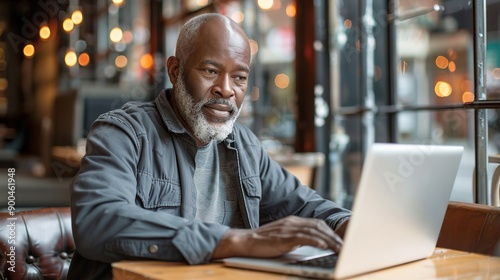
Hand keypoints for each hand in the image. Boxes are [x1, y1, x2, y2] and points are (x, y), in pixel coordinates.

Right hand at [212, 216, 342, 258]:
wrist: (246, 241)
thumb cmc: (264, 242)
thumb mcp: (284, 237)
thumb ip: (297, 238)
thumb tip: (313, 244)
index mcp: (293, 220)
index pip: (317, 223)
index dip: (331, 231)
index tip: (340, 240)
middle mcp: (292, 221)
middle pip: (319, 226)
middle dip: (334, 236)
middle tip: (345, 246)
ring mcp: (288, 228)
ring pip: (314, 231)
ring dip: (329, 240)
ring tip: (339, 249)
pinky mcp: (283, 237)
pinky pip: (303, 237)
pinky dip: (315, 241)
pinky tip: (323, 246)